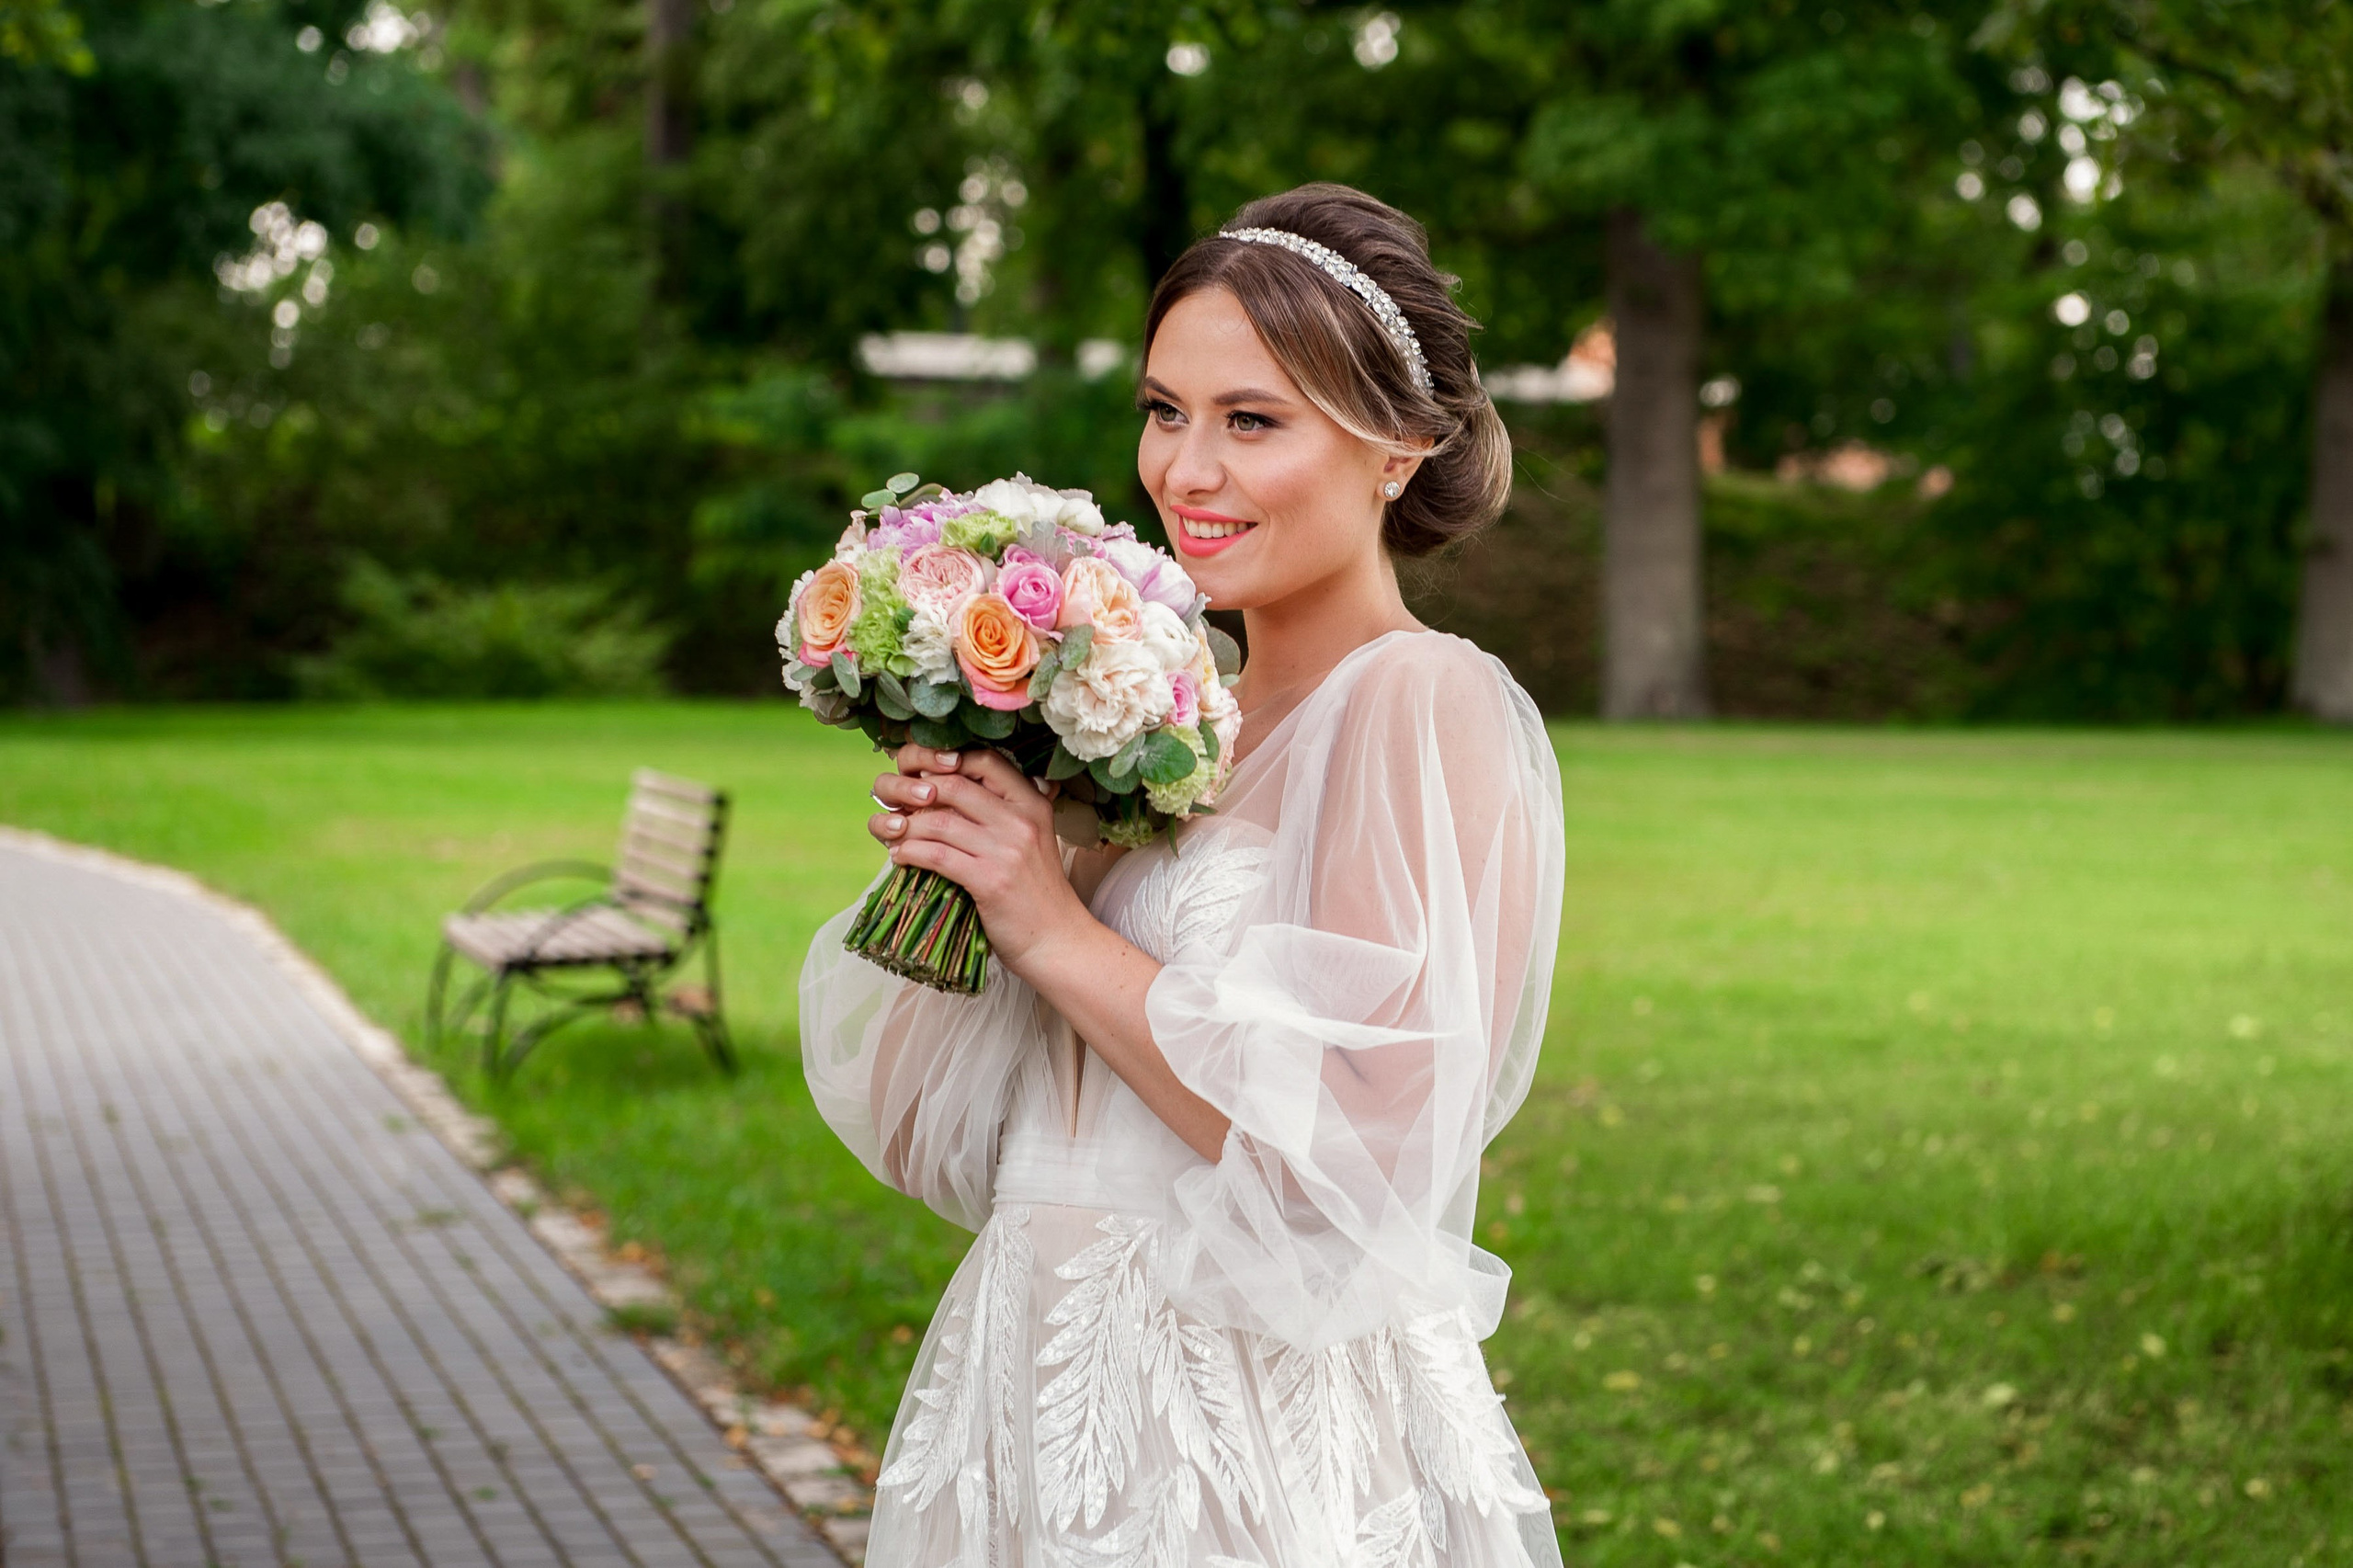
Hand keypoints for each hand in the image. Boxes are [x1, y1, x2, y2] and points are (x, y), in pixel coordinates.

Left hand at [866, 744, 1088, 973]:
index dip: (948, 761)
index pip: (986, 761)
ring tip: (894, 833)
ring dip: (906, 826)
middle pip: (954, 785)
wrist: (1057, 940)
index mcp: (1033, 804)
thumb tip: (949, 792)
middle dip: (915, 792)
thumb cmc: (1037, 893)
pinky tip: (900, 857)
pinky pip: (936, 856)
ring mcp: (1006, 850)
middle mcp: (1021, 820)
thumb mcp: (1033, 841)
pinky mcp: (989, 881)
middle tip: (898, 805)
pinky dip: (910, 852)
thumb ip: (1004, 815)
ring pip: (939, 821)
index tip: (925, 777)